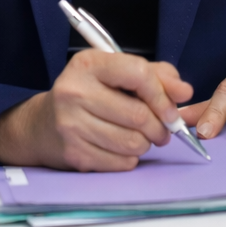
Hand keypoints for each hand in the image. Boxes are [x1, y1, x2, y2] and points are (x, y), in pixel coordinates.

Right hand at [0, 51, 192, 170]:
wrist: (42, 124)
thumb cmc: (87, 93)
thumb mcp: (115, 73)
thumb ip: (154, 74)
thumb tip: (184, 91)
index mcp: (87, 64)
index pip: (138, 74)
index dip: (162, 94)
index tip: (171, 108)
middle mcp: (75, 91)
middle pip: (139, 115)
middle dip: (159, 126)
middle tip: (161, 129)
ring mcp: (71, 124)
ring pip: (134, 142)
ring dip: (146, 143)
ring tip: (139, 137)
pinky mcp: (74, 154)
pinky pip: (122, 163)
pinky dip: (130, 158)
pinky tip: (120, 148)